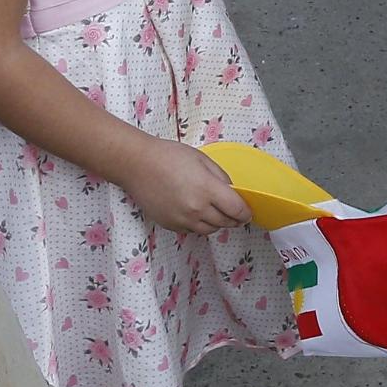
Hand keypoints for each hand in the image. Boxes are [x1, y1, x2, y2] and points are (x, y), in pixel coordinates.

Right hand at [125, 139, 250, 235]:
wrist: (138, 165)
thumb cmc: (169, 156)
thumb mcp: (202, 159)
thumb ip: (221, 177)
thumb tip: (232, 192)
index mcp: (207, 189)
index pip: (236, 210)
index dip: (246, 213)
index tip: (248, 212)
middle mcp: (196, 209)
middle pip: (225, 223)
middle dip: (234, 218)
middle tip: (235, 212)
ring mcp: (183, 220)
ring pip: (209, 230)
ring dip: (217, 223)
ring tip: (215, 211)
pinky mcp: (171, 225)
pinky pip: (192, 230)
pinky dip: (199, 224)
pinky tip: (195, 211)